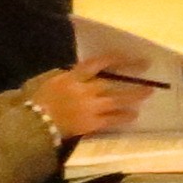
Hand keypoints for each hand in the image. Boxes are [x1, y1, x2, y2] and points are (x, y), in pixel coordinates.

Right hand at [32, 64, 150, 139]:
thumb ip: (70, 76)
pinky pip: (112, 119)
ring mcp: (90, 108)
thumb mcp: (52, 81)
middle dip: (130, 72)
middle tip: (146, 67)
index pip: (97, 63)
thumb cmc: (39, 102)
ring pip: (117, 100)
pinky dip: (123, 117)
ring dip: (134, 96)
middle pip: (112, 81)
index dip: (115, 59)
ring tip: (148, 92)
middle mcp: (85, 90)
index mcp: (73, 78)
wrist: (34, 125)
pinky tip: (134, 114)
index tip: (129, 56)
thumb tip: (85, 73)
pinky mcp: (91, 124)